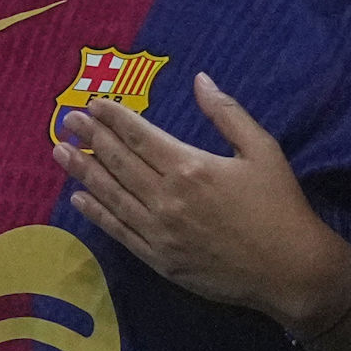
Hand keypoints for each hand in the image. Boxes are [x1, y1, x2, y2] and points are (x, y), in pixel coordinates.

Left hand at [57, 76, 350, 329]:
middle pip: (119, 163)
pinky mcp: (161, 261)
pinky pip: (120, 233)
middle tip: (67, 120)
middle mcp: (167, 199)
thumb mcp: (262, 149)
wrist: (290, 271)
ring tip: (60, 153)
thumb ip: (226, 113)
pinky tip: (80, 200)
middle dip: (90, 139)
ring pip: (112, 197)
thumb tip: (199, 79)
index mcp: (190, 167)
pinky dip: (97, 215)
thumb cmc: (279, 205)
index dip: (114, 118)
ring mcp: (160, 233)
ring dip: (84, 173)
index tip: (93, 104)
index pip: (139, 136)